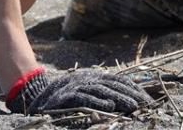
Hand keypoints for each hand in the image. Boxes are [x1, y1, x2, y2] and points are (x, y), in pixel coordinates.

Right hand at [7, 68, 152, 114]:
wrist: (34, 97)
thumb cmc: (62, 98)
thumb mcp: (83, 92)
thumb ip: (100, 93)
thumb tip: (123, 100)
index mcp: (91, 77)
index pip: (116, 80)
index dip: (132, 88)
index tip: (148, 99)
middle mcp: (85, 79)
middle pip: (112, 84)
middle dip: (131, 93)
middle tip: (146, 103)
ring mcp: (76, 86)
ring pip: (102, 90)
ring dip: (120, 98)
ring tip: (134, 106)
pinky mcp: (66, 96)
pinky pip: (84, 98)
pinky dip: (97, 101)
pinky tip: (109, 106)